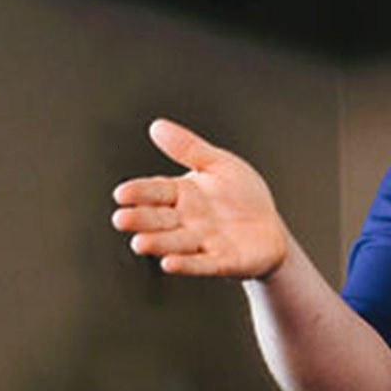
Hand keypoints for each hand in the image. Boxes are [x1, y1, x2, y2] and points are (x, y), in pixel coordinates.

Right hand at [110, 118, 290, 279]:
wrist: (269, 230)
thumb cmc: (242, 196)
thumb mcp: (220, 165)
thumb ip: (190, 148)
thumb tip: (158, 126)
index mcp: (182, 194)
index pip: (156, 191)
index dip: (139, 192)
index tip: (121, 193)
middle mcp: (186, 220)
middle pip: (159, 219)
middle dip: (140, 219)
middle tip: (122, 219)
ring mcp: (202, 242)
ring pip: (175, 243)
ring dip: (158, 243)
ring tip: (141, 243)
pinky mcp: (221, 261)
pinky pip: (202, 264)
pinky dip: (186, 264)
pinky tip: (170, 264)